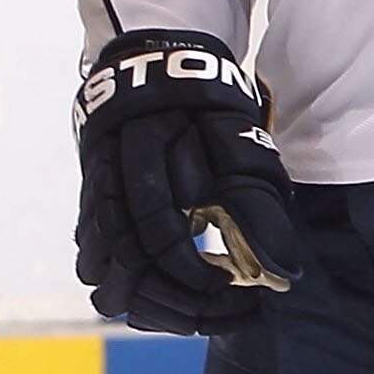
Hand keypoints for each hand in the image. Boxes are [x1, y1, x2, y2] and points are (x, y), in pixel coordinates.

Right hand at [74, 29, 303, 333]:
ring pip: (98, 271)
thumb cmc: (204, 102)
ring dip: (142, 300)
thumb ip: (257, 204)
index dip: (193, 277)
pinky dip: (124, 284)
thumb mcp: (240, 139)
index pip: (159, 237)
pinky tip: (163, 292)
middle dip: (172, 302)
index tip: (233, 293)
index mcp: (148, 156)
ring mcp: (94, 193)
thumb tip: (284, 271)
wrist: (152, 62)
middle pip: (121, 267)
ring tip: (191, 311)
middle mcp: (111, 179)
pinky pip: (92, 258)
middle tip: (219, 310)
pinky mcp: (89, 203)